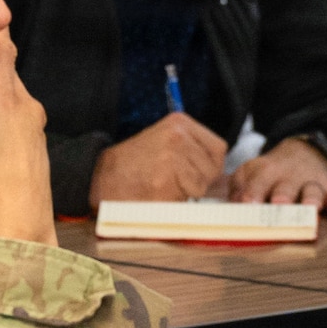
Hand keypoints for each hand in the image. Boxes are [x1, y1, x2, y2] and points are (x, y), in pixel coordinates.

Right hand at [90, 113, 229, 205]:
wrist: (101, 176)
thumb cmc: (134, 162)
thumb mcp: (166, 142)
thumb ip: (194, 152)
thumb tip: (226, 178)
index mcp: (180, 123)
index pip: (218, 148)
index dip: (211, 166)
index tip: (198, 173)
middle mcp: (178, 138)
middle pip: (212, 170)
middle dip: (199, 182)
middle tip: (173, 181)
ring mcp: (171, 160)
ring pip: (200, 187)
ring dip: (185, 194)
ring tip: (163, 185)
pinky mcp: (163, 184)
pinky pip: (184, 201)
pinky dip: (173, 204)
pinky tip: (156, 194)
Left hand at [228, 138, 326, 220]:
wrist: (302, 153)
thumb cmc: (270, 173)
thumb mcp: (249, 173)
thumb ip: (238, 190)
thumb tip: (232, 208)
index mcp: (266, 171)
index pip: (258, 181)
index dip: (253, 192)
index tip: (248, 204)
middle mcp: (289, 176)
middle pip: (286, 186)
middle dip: (283, 195)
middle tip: (279, 204)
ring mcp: (311, 182)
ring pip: (313, 190)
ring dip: (312, 199)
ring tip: (312, 209)